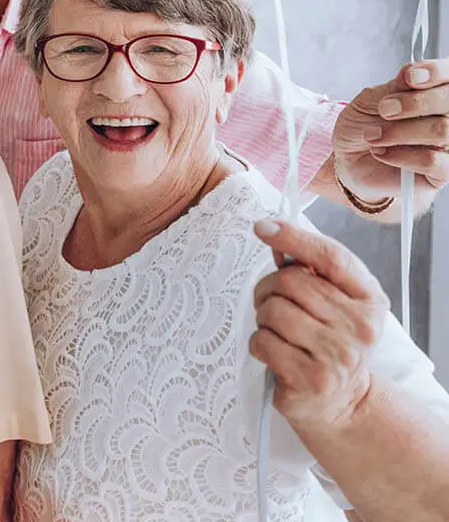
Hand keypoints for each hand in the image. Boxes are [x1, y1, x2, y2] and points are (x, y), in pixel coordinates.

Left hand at [249, 219, 388, 430]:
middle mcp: (361, 326)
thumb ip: (310, 270)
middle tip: (270, 304)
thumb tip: (272, 234)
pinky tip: (275, 353)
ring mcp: (338, 354)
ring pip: (272, 310)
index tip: (264, 227)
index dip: (294, 237)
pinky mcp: (312, 378)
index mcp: (370, 299)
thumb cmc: (329, 342)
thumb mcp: (334, 303)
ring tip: (277, 331)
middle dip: (268, 289)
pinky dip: (259, 343)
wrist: (342, 402)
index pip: (332, 258)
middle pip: (290, 282)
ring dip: (263, 318)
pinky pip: (262, 341)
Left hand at [333, 59, 448, 208]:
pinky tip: (382, 153)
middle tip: (384, 110)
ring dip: (400, 131)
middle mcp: (448, 116)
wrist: (350, 159)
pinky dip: (401, 155)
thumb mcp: (371, 100)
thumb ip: (394, 87)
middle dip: (415, 103)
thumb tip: (411, 71)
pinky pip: (433, 161)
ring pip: (442, 130)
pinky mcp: (443, 172)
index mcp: (435, 92)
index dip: (436, 72)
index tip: (410, 76)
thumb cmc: (365, 125)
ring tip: (372, 135)